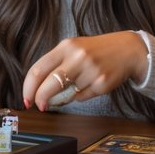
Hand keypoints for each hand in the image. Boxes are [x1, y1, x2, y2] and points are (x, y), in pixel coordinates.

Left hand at [23, 32, 148, 110]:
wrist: (127, 50)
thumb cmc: (95, 51)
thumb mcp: (73, 49)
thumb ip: (55, 65)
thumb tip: (39, 91)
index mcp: (65, 47)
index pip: (38, 69)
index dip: (29, 87)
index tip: (27, 98)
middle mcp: (77, 57)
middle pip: (50, 84)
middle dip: (41, 98)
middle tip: (39, 106)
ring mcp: (90, 70)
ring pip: (67, 93)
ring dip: (65, 95)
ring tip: (76, 84)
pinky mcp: (102, 83)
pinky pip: (82, 97)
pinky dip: (81, 95)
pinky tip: (90, 83)